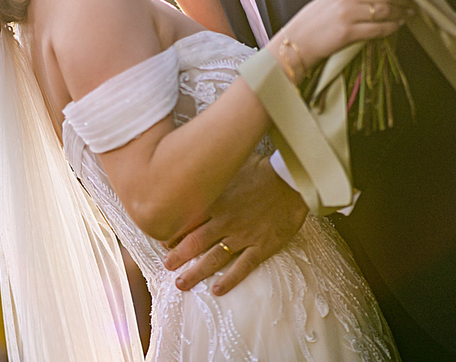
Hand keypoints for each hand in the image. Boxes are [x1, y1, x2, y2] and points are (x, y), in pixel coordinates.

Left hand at [162, 155, 306, 295]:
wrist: (292, 181)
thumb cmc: (263, 170)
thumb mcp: (231, 167)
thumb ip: (212, 174)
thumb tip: (194, 165)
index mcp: (216, 201)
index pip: (187, 221)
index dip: (173, 233)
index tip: (163, 242)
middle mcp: (225, 221)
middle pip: (195, 242)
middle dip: (177, 255)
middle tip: (167, 265)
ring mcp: (243, 236)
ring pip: (214, 258)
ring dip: (196, 272)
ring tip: (181, 283)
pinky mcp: (262, 246)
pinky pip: (243, 267)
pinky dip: (229, 280)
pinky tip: (217, 290)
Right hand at [282, 0, 412, 69]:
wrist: (297, 40)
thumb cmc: (316, 18)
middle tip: (412, 2)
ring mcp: (347, 13)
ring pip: (384, 11)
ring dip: (400, 13)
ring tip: (407, 14)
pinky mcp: (348, 32)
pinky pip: (378, 29)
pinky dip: (391, 27)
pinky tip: (396, 26)